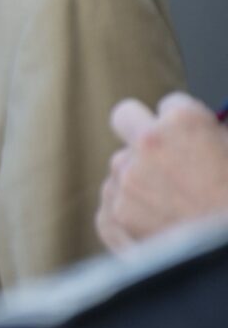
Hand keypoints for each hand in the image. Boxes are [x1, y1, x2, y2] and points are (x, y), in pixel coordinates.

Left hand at [98, 93, 227, 250]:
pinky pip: (111, 200)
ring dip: (139, 178)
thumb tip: (212, 129)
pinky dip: (129, 210)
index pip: (171, 103)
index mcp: (184, 123)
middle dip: (141, 129)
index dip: (186, 125)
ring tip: (175, 205)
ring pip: (120, 165)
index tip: (192, 138)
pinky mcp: (113, 213)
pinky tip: (158, 224)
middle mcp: (147, 145)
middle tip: (160, 150)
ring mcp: (125, 180)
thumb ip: (218, 136)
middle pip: (125, 117)